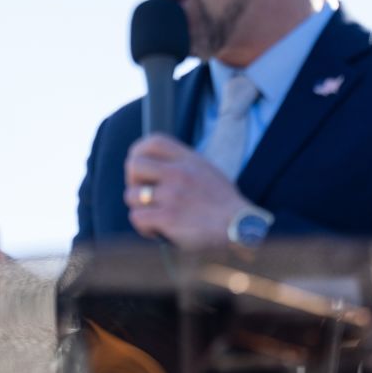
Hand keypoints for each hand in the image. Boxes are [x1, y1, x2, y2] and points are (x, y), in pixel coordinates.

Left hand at [124, 134, 253, 248]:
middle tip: (142, 194)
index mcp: (188, 159)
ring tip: (153, 215)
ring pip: (131, 195)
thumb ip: (182, 163)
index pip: (153, 142)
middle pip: (134, 165)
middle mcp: (178, 173)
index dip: (138, 152)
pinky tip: (156, 230)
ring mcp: (172, 195)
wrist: (239, 228)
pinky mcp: (168, 217)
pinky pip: (137, 217)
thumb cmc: (222, 203)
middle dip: (132, 181)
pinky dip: (143, 227)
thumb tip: (153, 163)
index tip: (139, 168)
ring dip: (138, 208)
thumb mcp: (206, 170)